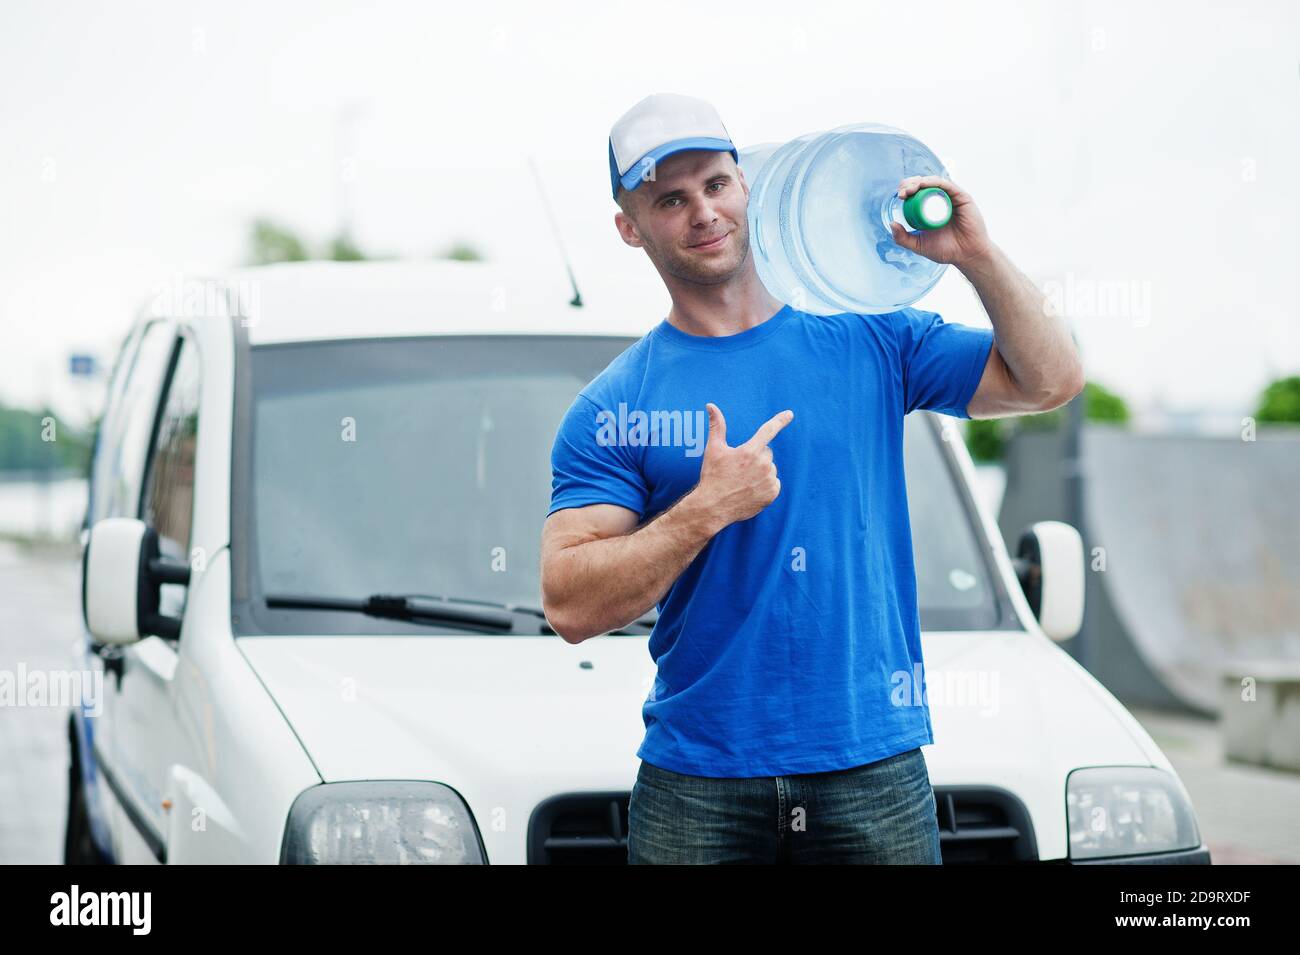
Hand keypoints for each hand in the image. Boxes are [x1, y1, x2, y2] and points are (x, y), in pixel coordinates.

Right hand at [693, 403, 792, 527]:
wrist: (713, 507)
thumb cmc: (713, 476)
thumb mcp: (713, 449)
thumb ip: (717, 425)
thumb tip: (711, 405)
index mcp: (749, 451)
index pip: (768, 430)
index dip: (780, 420)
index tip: (789, 414)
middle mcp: (762, 465)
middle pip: (766, 452)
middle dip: (756, 456)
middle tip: (739, 468)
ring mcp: (769, 480)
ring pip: (770, 468)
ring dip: (760, 471)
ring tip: (743, 481)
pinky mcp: (772, 494)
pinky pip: (774, 483)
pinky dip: (765, 485)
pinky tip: (750, 490)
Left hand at [889, 175, 994, 269]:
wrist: (966, 255)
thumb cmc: (945, 250)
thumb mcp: (918, 245)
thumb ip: (903, 238)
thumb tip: (891, 223)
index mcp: (930, 209)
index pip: (916, 193)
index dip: (907, 190)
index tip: (900, 196)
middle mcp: (941, 200)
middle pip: (923, 184)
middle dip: (910, 184)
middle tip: (903, 192)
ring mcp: (951, 198)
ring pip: (934, 182)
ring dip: (920, 181)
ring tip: (910, 189)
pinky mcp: (961, 197)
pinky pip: (947, 185)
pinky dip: (934, 182)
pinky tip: (924, 184)